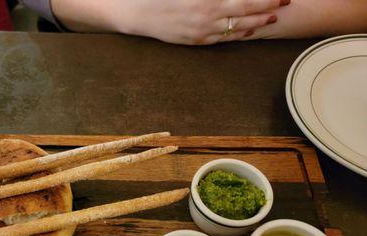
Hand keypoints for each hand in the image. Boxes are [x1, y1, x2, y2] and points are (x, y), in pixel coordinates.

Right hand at [115, 0, 289, 44]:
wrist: (140, 12)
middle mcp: (209, 14)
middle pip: (246, 10)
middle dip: (268, 5)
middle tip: (286, 1)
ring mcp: (203, 30)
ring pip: (237, 27)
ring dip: (257, 22)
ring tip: (273, 18)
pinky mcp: (197, 40)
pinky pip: (223, 39)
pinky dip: (238, 35)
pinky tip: (248, 31)